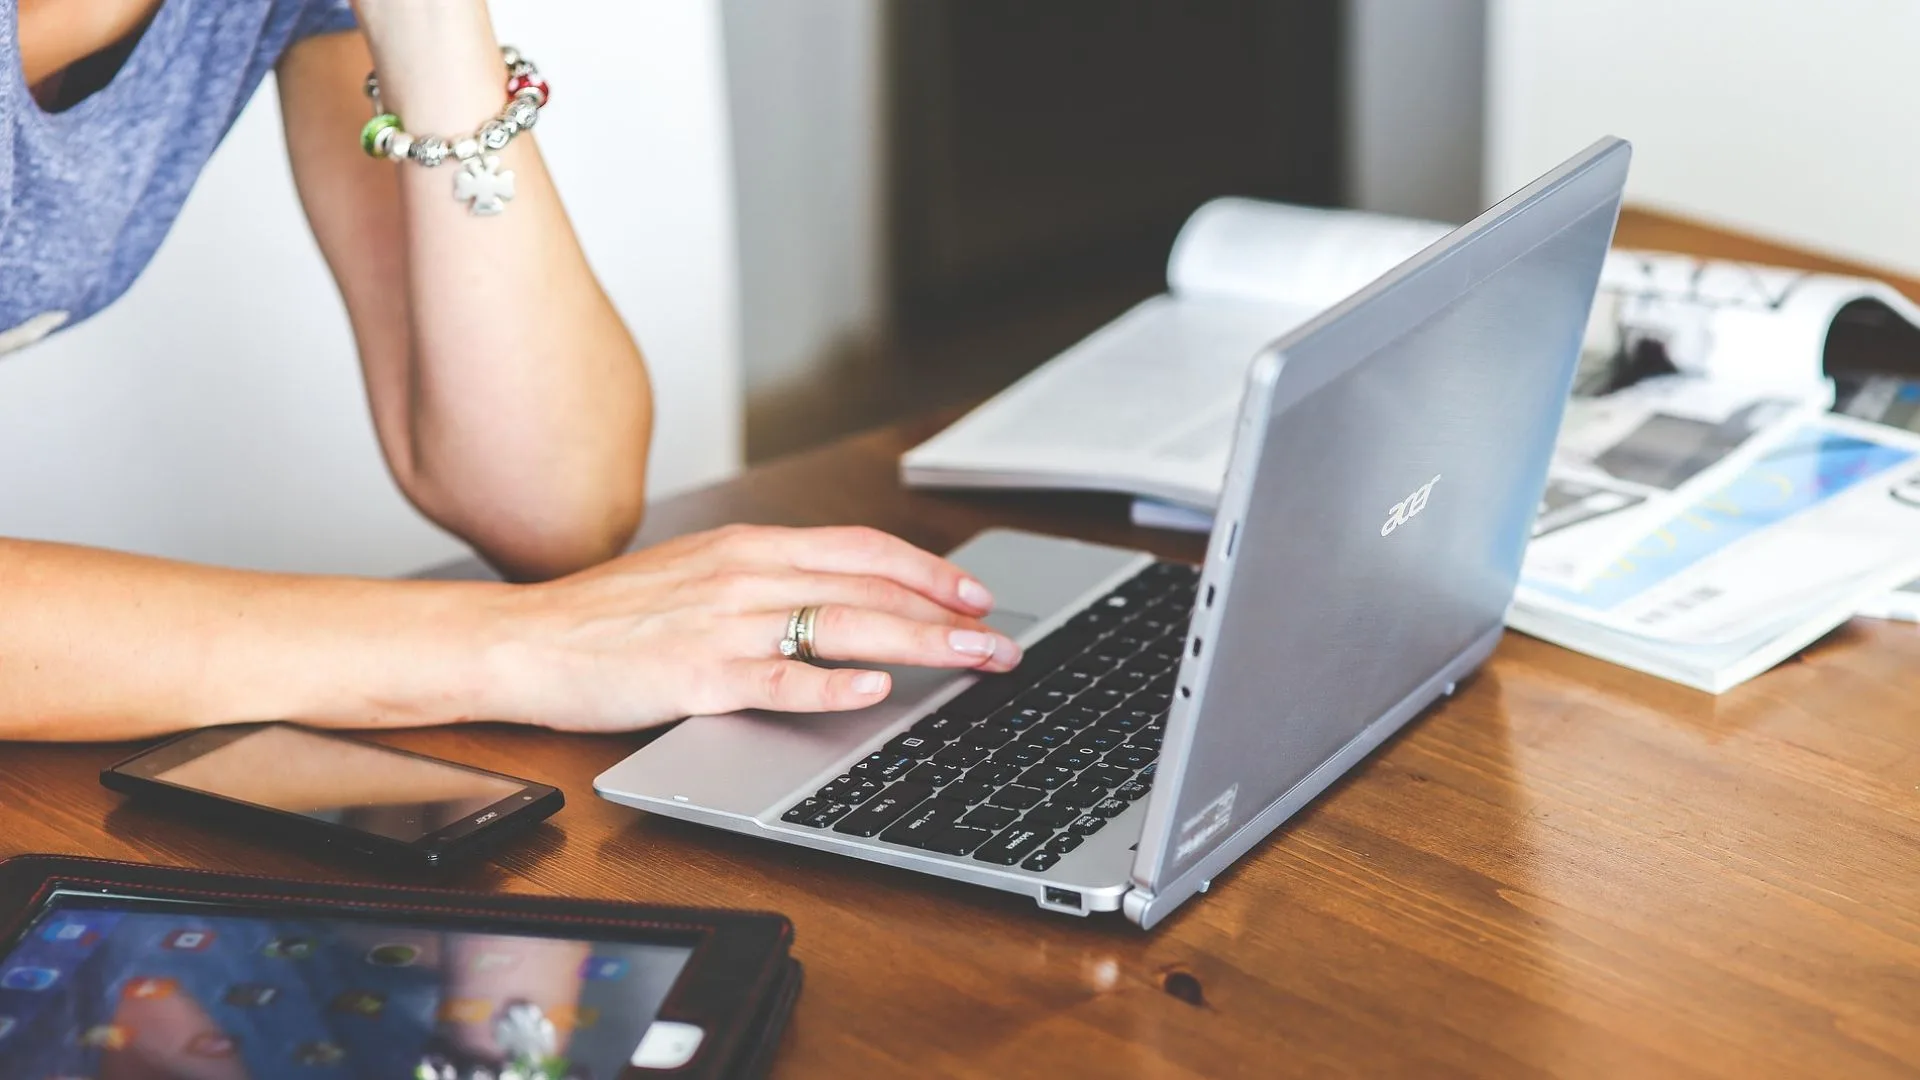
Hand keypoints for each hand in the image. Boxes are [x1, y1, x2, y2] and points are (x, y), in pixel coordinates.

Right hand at [476, 525, 1021, 730]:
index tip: (974, 595)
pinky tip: (873, 691)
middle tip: (1000, 642)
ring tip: (971, 661)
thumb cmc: (608, 617)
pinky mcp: (697, 675)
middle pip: (870, 587)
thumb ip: (766, 581)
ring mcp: (723, 623)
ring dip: (919, 644)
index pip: (862, 548)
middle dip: (947, 615)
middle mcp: (745, 573)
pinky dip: (831, 684)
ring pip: (843, 625)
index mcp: (749, 546)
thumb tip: (839, 600)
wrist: (525, 639)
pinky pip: (777, 677)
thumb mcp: (698, 575)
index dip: (928, 571)